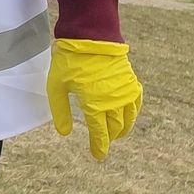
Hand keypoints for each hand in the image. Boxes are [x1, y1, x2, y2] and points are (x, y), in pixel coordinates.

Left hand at [46, 37, 142, 160]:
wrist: (91, 37)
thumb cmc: (69, 61)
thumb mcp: (56, 86)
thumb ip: (60, 111)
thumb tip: (65, 133)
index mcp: (94, 105)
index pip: (100, 134)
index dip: (99, 147)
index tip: (98, 156)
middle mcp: (113, 102)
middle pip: (115, 128)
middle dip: (109, 138)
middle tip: (103, 142)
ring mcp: (125, 92)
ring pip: (128, 119)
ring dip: (123, 128)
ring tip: (116, 133)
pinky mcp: (131, 82)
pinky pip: (136, 103)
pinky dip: (132, 113)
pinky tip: (128, 115)